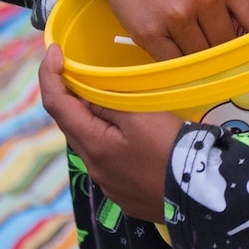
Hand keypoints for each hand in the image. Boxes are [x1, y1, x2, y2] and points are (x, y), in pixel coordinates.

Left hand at [39, 44, 184, 220]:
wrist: (200, 196)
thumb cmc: (171, 150)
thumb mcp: (141, 116)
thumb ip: (107, 103)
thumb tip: (85, 98)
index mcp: (93, 146)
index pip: (56, 106)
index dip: (49, 76)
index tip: (53, 52)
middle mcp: (94, 168)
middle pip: (72, 125)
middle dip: (70, 96)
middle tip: (80, 71)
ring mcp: (108, 184)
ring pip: (90, 143)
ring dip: (92, 120)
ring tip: (110, 101)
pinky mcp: (124, 193)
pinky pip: (108, 160)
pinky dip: (110, 141)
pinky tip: (131, 136)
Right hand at [78, 0, 248, 58]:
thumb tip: (244, 33)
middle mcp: (203, 0)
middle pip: (227, 46)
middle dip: (226, 54)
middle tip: (222, 58)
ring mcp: (176, 19)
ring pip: (201, 59)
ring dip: (200, 61)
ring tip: (193, 51)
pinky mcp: (149, 34)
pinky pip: (173, 64)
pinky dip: (177, 66)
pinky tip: (176, 56)